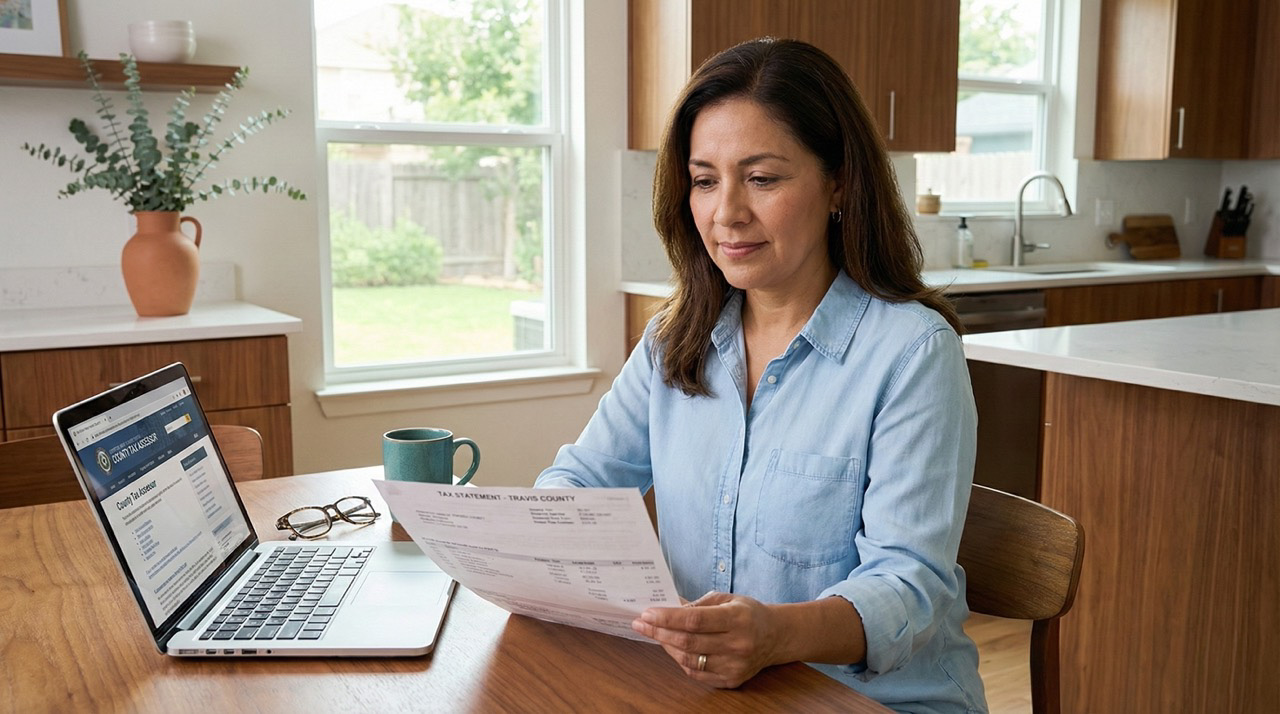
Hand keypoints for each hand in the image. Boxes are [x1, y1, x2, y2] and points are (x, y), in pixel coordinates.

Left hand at [631, 591, 779, 687]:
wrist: (776, 637)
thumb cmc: (748, 614)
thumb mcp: (727, 598)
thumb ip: (698, 604)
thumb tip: (668, 606)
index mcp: (737, 619)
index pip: (695, 620)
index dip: (667, 618)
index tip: (647, 613)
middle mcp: (738, 645)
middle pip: (688, 641)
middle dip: (659, 631)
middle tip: (641, 623)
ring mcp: (735, 666)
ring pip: (689, 660)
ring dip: (667, 646)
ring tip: (655, 634)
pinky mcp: (732, 680)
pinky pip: (697, 673)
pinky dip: (680, 660)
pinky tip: (672, 648)